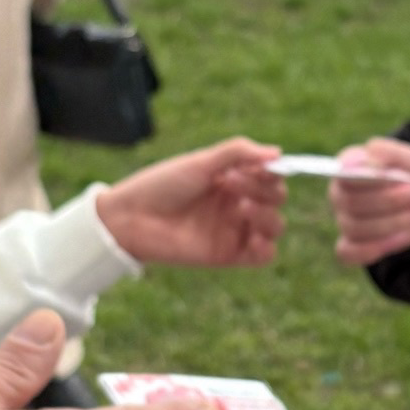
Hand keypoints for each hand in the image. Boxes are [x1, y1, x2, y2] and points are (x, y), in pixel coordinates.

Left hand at [96, 137, 287, 267]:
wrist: (131, 218)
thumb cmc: (161, 186)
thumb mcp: (200, 162)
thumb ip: (238, 153)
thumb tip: (278, 153)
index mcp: (232, 179)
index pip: (269, 175)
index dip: (270, 172)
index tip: (258, 166)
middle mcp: (236, 203)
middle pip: (276, 199)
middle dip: (265, 190)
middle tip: (233, 183)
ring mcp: (233, 229)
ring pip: (275, 226)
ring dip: (268, 215)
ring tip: (242, 208)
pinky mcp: (228, 254)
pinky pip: (263, 256)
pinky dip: (267, 247)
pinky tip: (254, 238)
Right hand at [328, 138, 409, 267]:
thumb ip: (393, 153)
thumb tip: (371, 150)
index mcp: (349, 166)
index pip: (344, 173)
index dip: (363, 176)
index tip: (389, 173)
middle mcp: (340, 194)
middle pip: (351, 203)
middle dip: (390, 200)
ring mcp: (345, 221)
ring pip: (355, 228)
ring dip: (393, 222)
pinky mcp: (353, 245)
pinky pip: (349, 253)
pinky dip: (374, 248)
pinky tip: (402, 237)